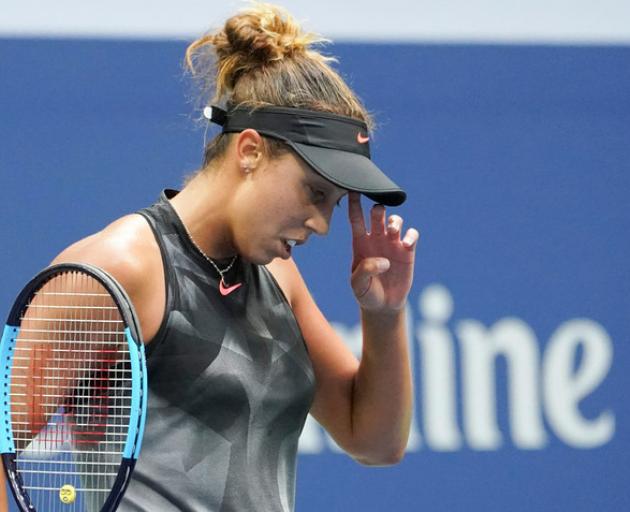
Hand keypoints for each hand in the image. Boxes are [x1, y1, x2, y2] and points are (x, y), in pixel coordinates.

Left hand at [348, 192, 418, 311]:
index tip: (352, 189)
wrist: (383, 305)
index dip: (354, 204)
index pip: (356, 218)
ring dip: (395, 220)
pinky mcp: (407, 252)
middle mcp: (376, 239)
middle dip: (378, 208)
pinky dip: (411, 235)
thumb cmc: (365, 292)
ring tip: (393, 229)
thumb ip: (365, 270)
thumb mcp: (358, 284)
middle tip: (378, 210)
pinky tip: (406, 243)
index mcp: (360, 242)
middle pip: (377, 215)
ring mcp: (392, 244)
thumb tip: (383, 260)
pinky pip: (411, 236)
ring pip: (395, 221)